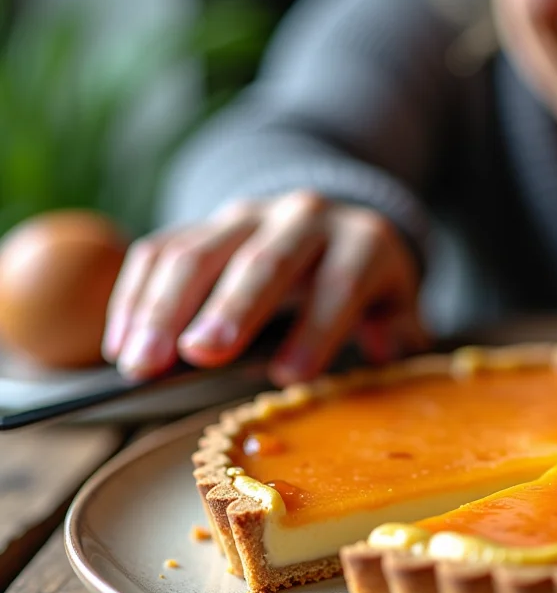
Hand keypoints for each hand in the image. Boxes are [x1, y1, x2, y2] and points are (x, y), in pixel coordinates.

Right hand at [102, 190, 428, 385]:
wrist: (334, 220)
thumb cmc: (365, 280)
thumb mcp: (397, 300)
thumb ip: (399, 328)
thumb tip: (384, 349)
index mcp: (362, 242)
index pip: (341, 284)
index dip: (316, 330)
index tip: (288, 377)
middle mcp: (303, 218)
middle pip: (263, 262)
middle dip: (229, 309)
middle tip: (199, 355)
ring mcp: (246, 215)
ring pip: (197, 254)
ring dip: (162, 310)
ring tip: (140, 364)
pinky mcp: (202, 224)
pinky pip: (158, 252)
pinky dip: (134, 299)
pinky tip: (120, 345)